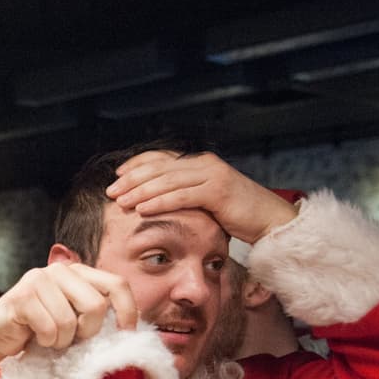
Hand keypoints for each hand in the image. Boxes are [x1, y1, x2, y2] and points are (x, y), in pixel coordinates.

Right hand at [0, 263, 135, 378]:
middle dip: (87, 332)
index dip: (128, 310)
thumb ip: (95, 310)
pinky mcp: (22, 297)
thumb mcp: (73, 316)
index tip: (126, 333)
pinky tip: (35, 338)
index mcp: (77, 272)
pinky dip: (46, 341)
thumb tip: (131, 323)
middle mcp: (59, 270)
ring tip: (50, 338)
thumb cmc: (38, 330)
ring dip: (62, 340)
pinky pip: (50, 328)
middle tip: (72, 339)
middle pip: (96, 305)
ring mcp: (38, 280)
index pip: (117, 284)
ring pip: (70, 321)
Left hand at [106, 150, 297, 243]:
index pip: (160, 158)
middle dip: (131, 179)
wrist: (269, 220)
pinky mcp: (219, 191)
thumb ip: (183, 195)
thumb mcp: (203, 201)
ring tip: (120, 201)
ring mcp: (212, 175)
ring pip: (167, 180)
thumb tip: (152, 200)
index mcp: (198, 163)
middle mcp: (204, 164)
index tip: (116, 175)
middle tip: (110, 190)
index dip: (136, 165)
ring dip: (140, 191)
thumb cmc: (234, 214)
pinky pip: (182, 195)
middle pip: (158, 167)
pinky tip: (142, 208)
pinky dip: (160, 201)